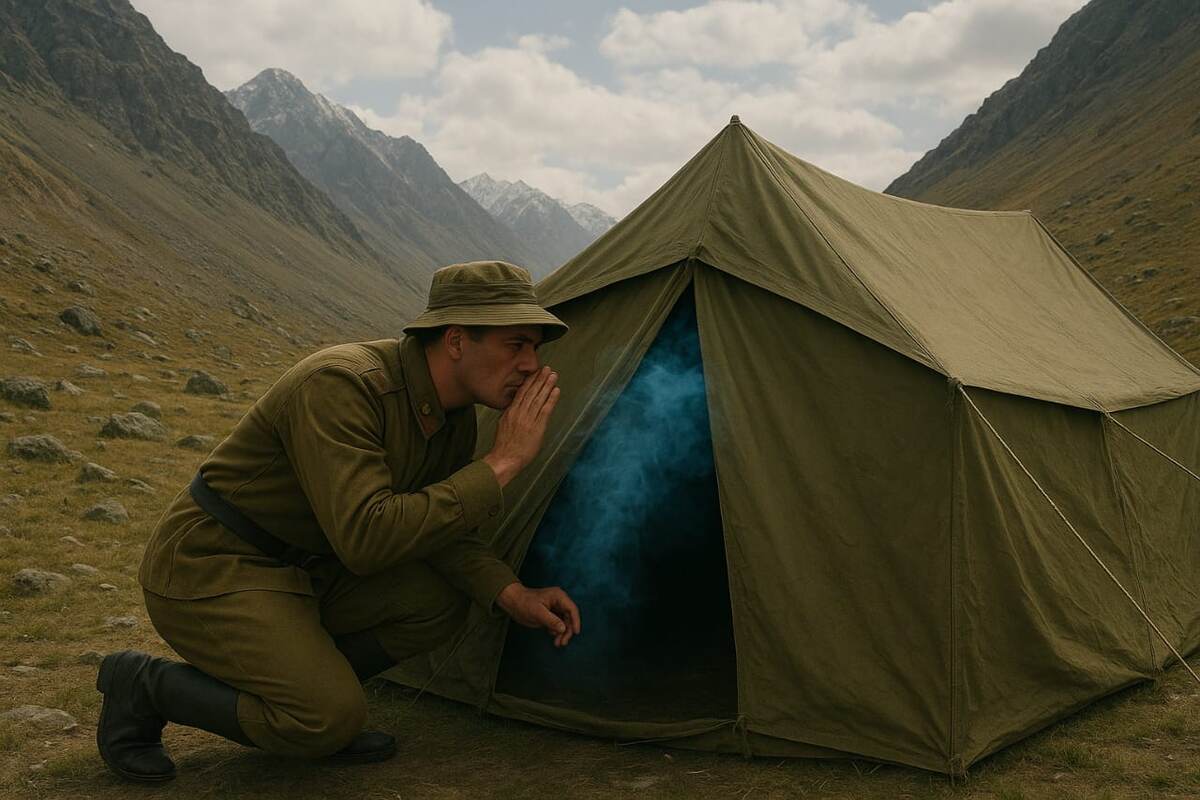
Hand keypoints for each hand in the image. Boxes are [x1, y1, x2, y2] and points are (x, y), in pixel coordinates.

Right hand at [484, 366, 560, 487]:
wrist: (504, 458)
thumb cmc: (504, 446)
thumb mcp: (503, 425)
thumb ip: (510, 414)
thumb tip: (514, 406)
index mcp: (511, 411)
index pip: (521, 392)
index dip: (530, 381)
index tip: (536, 372)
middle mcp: (519, 413)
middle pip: (531, 392)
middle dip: (540, 379)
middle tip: (547, 368)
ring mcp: (528, 419)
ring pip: (539, 398)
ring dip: (547, 385)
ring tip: (553, 375)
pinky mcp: (536, 427)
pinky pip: (545, 410)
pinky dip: (551, 399)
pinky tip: (556, 391)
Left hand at [496, 582, 580, 647]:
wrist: (513, 603)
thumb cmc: (524, 603)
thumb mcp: (537, 612)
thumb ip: (551, 620)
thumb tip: (563, 629)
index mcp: (558, 596)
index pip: (572, 609)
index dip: (576, 621)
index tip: (576, 633)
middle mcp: (559, 602)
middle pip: (570, 618)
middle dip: (568, 631)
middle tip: (563, 642)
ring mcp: (556, 609)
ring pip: (565, 623)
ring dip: (563, 634)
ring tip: (558, 643)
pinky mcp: (551, 615)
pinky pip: (559, 625)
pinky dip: (557, 632)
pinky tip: (553, 637)